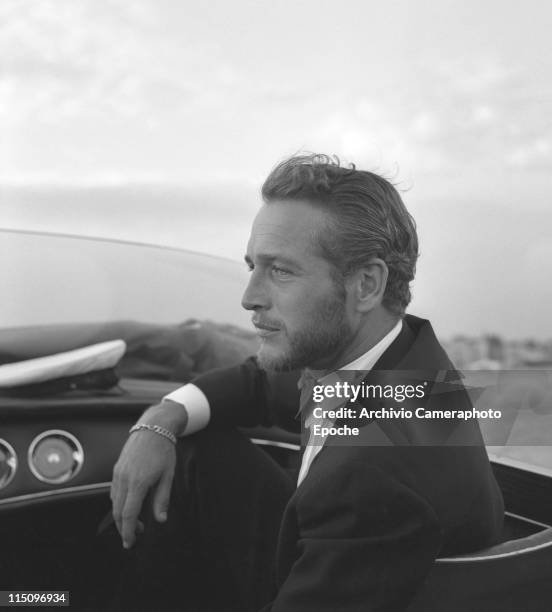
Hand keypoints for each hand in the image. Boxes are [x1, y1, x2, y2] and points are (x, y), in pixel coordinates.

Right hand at [111, 420, 176, 548]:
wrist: (152, 428)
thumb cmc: (163, 450)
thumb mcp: (168, 475)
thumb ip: (162, 498)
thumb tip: (160, 519)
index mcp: (139, 482)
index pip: (129, 514)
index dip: (129, 531)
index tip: (130, 542)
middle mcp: (124, 479)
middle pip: (118, 511)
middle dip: (124, 527)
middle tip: (133, 537)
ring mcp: (118, 473)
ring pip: (114, 502)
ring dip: (121, 516)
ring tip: (135, 522)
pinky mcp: (116, 469)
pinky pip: (114, 491)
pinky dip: (119, 503)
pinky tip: (129, 505)